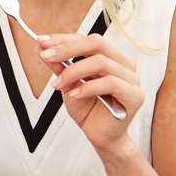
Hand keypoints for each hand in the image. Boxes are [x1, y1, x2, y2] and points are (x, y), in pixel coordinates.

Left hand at [36, 33, 145, 155]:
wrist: (100, 136)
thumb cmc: (89, 109)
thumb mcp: (67, 84)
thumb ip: (58, 66)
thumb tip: (42, 48)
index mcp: (110, 57)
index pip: (86, 39)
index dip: (63, 39)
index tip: (42, 42)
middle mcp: (123, 64)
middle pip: (96, 44)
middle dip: (67, 49)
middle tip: (47, 56)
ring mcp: (131, 79)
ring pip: (101, 62)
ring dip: (73, 71)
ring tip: (58, 84)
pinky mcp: (134, 95)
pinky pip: (110, 83)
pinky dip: (88, 87)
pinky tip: (75, 94)